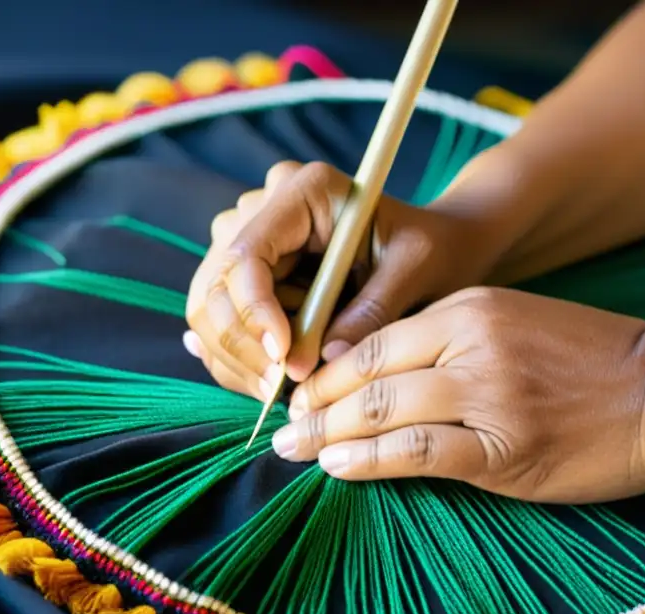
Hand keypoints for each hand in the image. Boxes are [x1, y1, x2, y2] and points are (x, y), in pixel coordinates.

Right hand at [184, 160, 500, 399]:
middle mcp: (265, 208)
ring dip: (237, 360)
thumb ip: (372, 310)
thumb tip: (324, 360)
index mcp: (305, 190)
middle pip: (216, 284)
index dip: (255, 311)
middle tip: (281, 390)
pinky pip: (221, 323)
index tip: (285, 358)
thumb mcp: (415, 272)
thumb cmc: (432, 250)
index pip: (248, 252)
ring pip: (208, 309)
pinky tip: (270, 380)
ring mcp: (249, 239)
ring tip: (282, 392)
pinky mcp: (248, 274)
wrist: (435, 247)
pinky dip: (238, 359)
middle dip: (243, 346)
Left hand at [270, 287, 644, 504]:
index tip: (300, 392)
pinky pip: (418, 453)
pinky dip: (369, 461)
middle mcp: (471, 343)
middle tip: (279, 426)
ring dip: (327, 433)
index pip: (373, 338)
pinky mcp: (504, 448)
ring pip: (383, 411)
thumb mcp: (516, 321)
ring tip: (292, 449)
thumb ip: (452, 340)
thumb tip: (383, 374)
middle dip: (313, 403)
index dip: (326, 370)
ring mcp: (488, 395)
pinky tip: (337, 466)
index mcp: (470, 307)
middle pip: (366, 373)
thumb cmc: (592, 360)